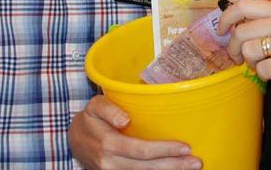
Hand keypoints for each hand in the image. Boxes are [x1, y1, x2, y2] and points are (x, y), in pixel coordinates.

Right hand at [69, 95, 201, 169]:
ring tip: (190, 168)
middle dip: (173, 166)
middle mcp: (110, 164)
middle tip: (196, 162)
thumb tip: (125, 120)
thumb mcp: (94, 106)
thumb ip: (109, 109)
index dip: (164, 150)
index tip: (185, 147)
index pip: (140, 150)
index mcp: (108, 144)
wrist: (74, 140)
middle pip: (146, 168)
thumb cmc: (90, 119)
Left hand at [218, 0, 270, 105]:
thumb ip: (265, 23)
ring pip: (250, 51)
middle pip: (242, 31)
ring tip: (262, 65)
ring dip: (250, 63)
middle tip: (239, 58)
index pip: (244, 5)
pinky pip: (263, 69)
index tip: (220, 31)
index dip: (226, 17)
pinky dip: (263, 75)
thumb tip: (231, 25)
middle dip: (234, 49)